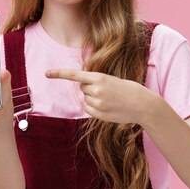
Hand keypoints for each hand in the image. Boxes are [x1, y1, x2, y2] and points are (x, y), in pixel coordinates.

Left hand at [45, 69, 159, 125]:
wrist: (143, 105)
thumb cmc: (129, 89)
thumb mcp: (112, 80)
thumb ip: (96, 82)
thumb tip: (83, 89)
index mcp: (99, 78)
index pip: (75, 75)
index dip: (59, 73)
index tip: (46, 73)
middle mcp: (96, 90)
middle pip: (82, 88)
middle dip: (90, 87)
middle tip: (106, 90)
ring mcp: (97, 104)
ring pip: (85, 99)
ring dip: (93, 98)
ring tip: (110, 99)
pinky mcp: (99, 115)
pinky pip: (88, 109)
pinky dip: (93, 107)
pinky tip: (107, 106)